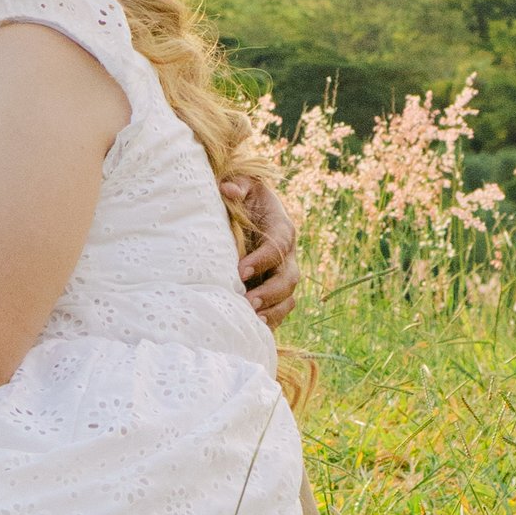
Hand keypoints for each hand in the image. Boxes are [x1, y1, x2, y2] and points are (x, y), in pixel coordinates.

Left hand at [234, 175, 300, 325]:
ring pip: (288, 298)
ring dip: (272, 311)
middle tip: (248, 302)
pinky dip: (270, 321)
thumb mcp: (243, 184)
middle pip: (288, 278)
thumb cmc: (244, 196)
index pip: (277, 247)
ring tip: (252, 321)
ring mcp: (283, 274)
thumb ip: (238, 185)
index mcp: (281, 229)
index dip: (262, 260)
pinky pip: (280, 309)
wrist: (249, 210)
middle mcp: (287, 255)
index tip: (241, 270)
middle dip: (270, 293)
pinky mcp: (275, 289)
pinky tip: (253, 331)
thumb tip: (227, 189)